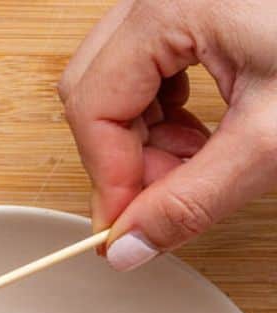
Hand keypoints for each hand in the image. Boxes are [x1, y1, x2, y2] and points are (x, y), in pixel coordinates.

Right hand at [58, 0, 276, 269]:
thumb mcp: (274, 140)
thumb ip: (194, 200)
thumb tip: (129, 247)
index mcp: (171, 7)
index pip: (95, 107)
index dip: (109, 178)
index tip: (128, 231)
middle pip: (94, 89)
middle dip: (122, 157)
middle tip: (160, 202)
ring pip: (119, 80)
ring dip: (144, 138)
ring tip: (194, 167)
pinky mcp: (205, 8)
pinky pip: (151, 65)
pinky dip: (166, 112)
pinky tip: (205, 136)